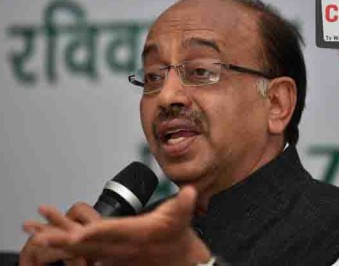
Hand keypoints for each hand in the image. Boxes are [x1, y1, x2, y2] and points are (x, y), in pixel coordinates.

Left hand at [24, 186, 210, 265]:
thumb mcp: (182, 216)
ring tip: (36, 236)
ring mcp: (116, 255)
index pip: (110, 233)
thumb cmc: (177, 236)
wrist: (179, 260)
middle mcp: (123, 247)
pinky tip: (55, 246)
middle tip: (37, 234)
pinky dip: (68, 251)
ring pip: (82, 250)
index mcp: (137, 234)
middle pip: (87, 244)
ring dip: (60, 243)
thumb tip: (189, 191)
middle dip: (62, 239)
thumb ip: (184, 203)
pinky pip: (86, 255)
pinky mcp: (114, 258)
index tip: (73, 234)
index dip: (91, 233)